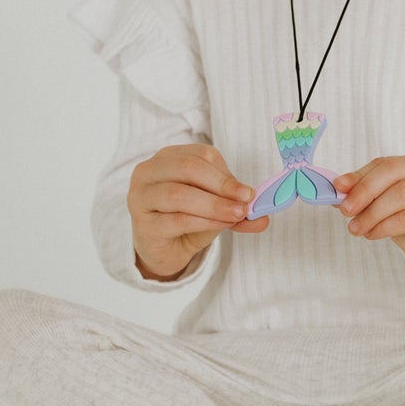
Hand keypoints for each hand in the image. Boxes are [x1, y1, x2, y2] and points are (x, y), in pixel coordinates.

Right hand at [128, 143, 268, 280]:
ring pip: (179, 194)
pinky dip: (203, 222)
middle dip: (222, 185)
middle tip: (245, 202)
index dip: (227, 173)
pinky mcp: (143, 225)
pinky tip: (220, 226)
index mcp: (168, 158)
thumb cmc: (187, 220)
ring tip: (236, 215)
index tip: (248, 192)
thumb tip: (263, 216)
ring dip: (214, 205)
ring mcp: (140, 197)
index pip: (201, 154)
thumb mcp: (215, 208)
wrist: (164, 250)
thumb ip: (236, 207)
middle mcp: (149, 172)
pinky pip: (175, 220)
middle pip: (187, 167)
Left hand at [332, 156, 404, 277]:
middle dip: (364, 190)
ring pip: (401, 194)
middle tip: (346, 210)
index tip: (339, 187)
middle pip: (395, 172)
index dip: (361, 174)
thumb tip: (340, 191)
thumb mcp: (398, 209)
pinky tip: (374, 234)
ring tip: (357, 228)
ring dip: (372, 212)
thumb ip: (374, 197)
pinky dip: (385, 226)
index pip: (389, 163)